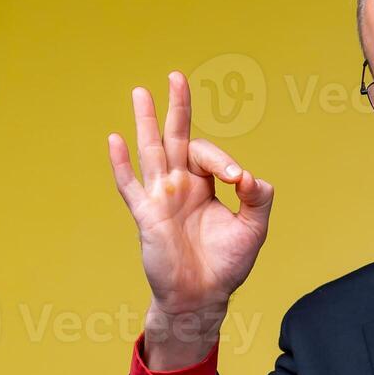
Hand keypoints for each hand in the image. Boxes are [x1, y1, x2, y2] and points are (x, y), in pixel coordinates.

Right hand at [107, 71, 273, 368]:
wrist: (201, 297)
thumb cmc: (226, 265)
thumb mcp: (253, 230)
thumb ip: (258, 199)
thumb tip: (247, 175)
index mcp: (205, 186)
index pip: (209, 156)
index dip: (222, 160)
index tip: (236, 180)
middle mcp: (181, 186)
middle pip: (177, 138)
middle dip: (178, 108)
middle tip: (176, 76)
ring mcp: (161, 198)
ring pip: (152, 151)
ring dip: (146, 122)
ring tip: (140, 92)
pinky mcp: (147, 216)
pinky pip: (131, 186)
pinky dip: (122, 164)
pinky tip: (115, 140)